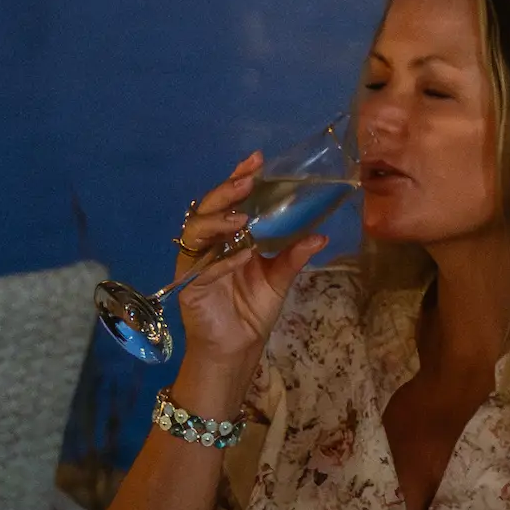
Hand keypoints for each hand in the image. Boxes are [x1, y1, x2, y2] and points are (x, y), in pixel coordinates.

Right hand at [167, 153, 327, 380]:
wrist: (237, 349)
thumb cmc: (252, 310)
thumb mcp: (279, 279)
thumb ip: (294, 256)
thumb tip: (321, 236)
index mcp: (229, 236)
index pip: (231, 200)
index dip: (239, 178)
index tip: (257, 161)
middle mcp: (209, 244)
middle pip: (208, 208)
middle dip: (226, 192)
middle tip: (246, 181)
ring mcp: (196, 263)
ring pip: (196, 231)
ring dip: (218, 221)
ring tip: (241, 218)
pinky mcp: (189, 285)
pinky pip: (203, 268)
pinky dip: (223, 260)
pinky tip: (241, 255)